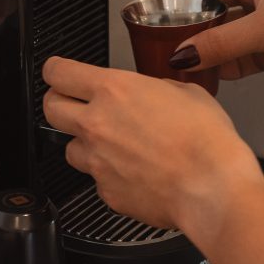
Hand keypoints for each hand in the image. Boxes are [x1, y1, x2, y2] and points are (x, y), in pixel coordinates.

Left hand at [42, 57, 263, 230]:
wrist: (212, 189)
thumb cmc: (207, 141)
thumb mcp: (188, 93)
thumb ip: (156, 89)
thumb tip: (150, 94)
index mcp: (114, 90)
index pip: (58, 73)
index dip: (55, 70)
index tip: (58, 72)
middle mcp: (96, 124)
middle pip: (50, 108)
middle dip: (59, 103)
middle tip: (74, 104)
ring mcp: (97, 161)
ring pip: (69, 148)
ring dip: (84, 143)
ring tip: (113, 144)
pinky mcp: (106, 193)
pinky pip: (96, 179)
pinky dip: (109, 174)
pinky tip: (134, 172)